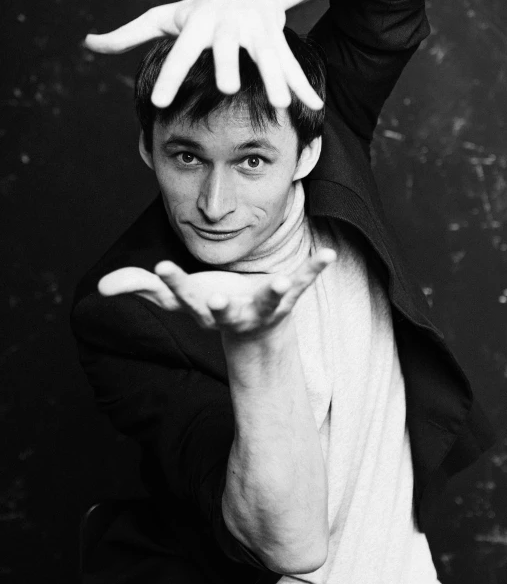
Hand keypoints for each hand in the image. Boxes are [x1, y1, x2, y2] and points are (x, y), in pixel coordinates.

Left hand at [83, 0, 323, 110]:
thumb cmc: (202, 7)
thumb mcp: (165, 17)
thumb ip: (128, 34)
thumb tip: (88, 43)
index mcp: (198, 22)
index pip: (181, 51)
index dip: (171, 75)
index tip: (160, 102)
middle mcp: (229, 23)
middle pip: (228, 45)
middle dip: (230, 63)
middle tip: (227, 86)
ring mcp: (257, 28)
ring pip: (267, 55)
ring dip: (275, 78)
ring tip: (280, 104)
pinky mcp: (279, 36)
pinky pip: (291, 64)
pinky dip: (302, 85)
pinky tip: (313, 107)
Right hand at [98, 249, 335, 337]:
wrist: (255, 329)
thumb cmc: (209, 305)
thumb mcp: (174, 296)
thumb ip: (141, 288)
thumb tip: (101, 288)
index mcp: (204, 311)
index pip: (182, 298)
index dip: (171, 282)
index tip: (160, 265)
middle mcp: (234, 314)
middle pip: (225, 312)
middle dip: (222, 306)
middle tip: (218, 297)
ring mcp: (264, 306)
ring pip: (269, 301)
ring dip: (274, 292)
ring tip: (279, 279)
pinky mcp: (288, 295)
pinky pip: (304, 282)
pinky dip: (315, 269)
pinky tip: (328, 254)